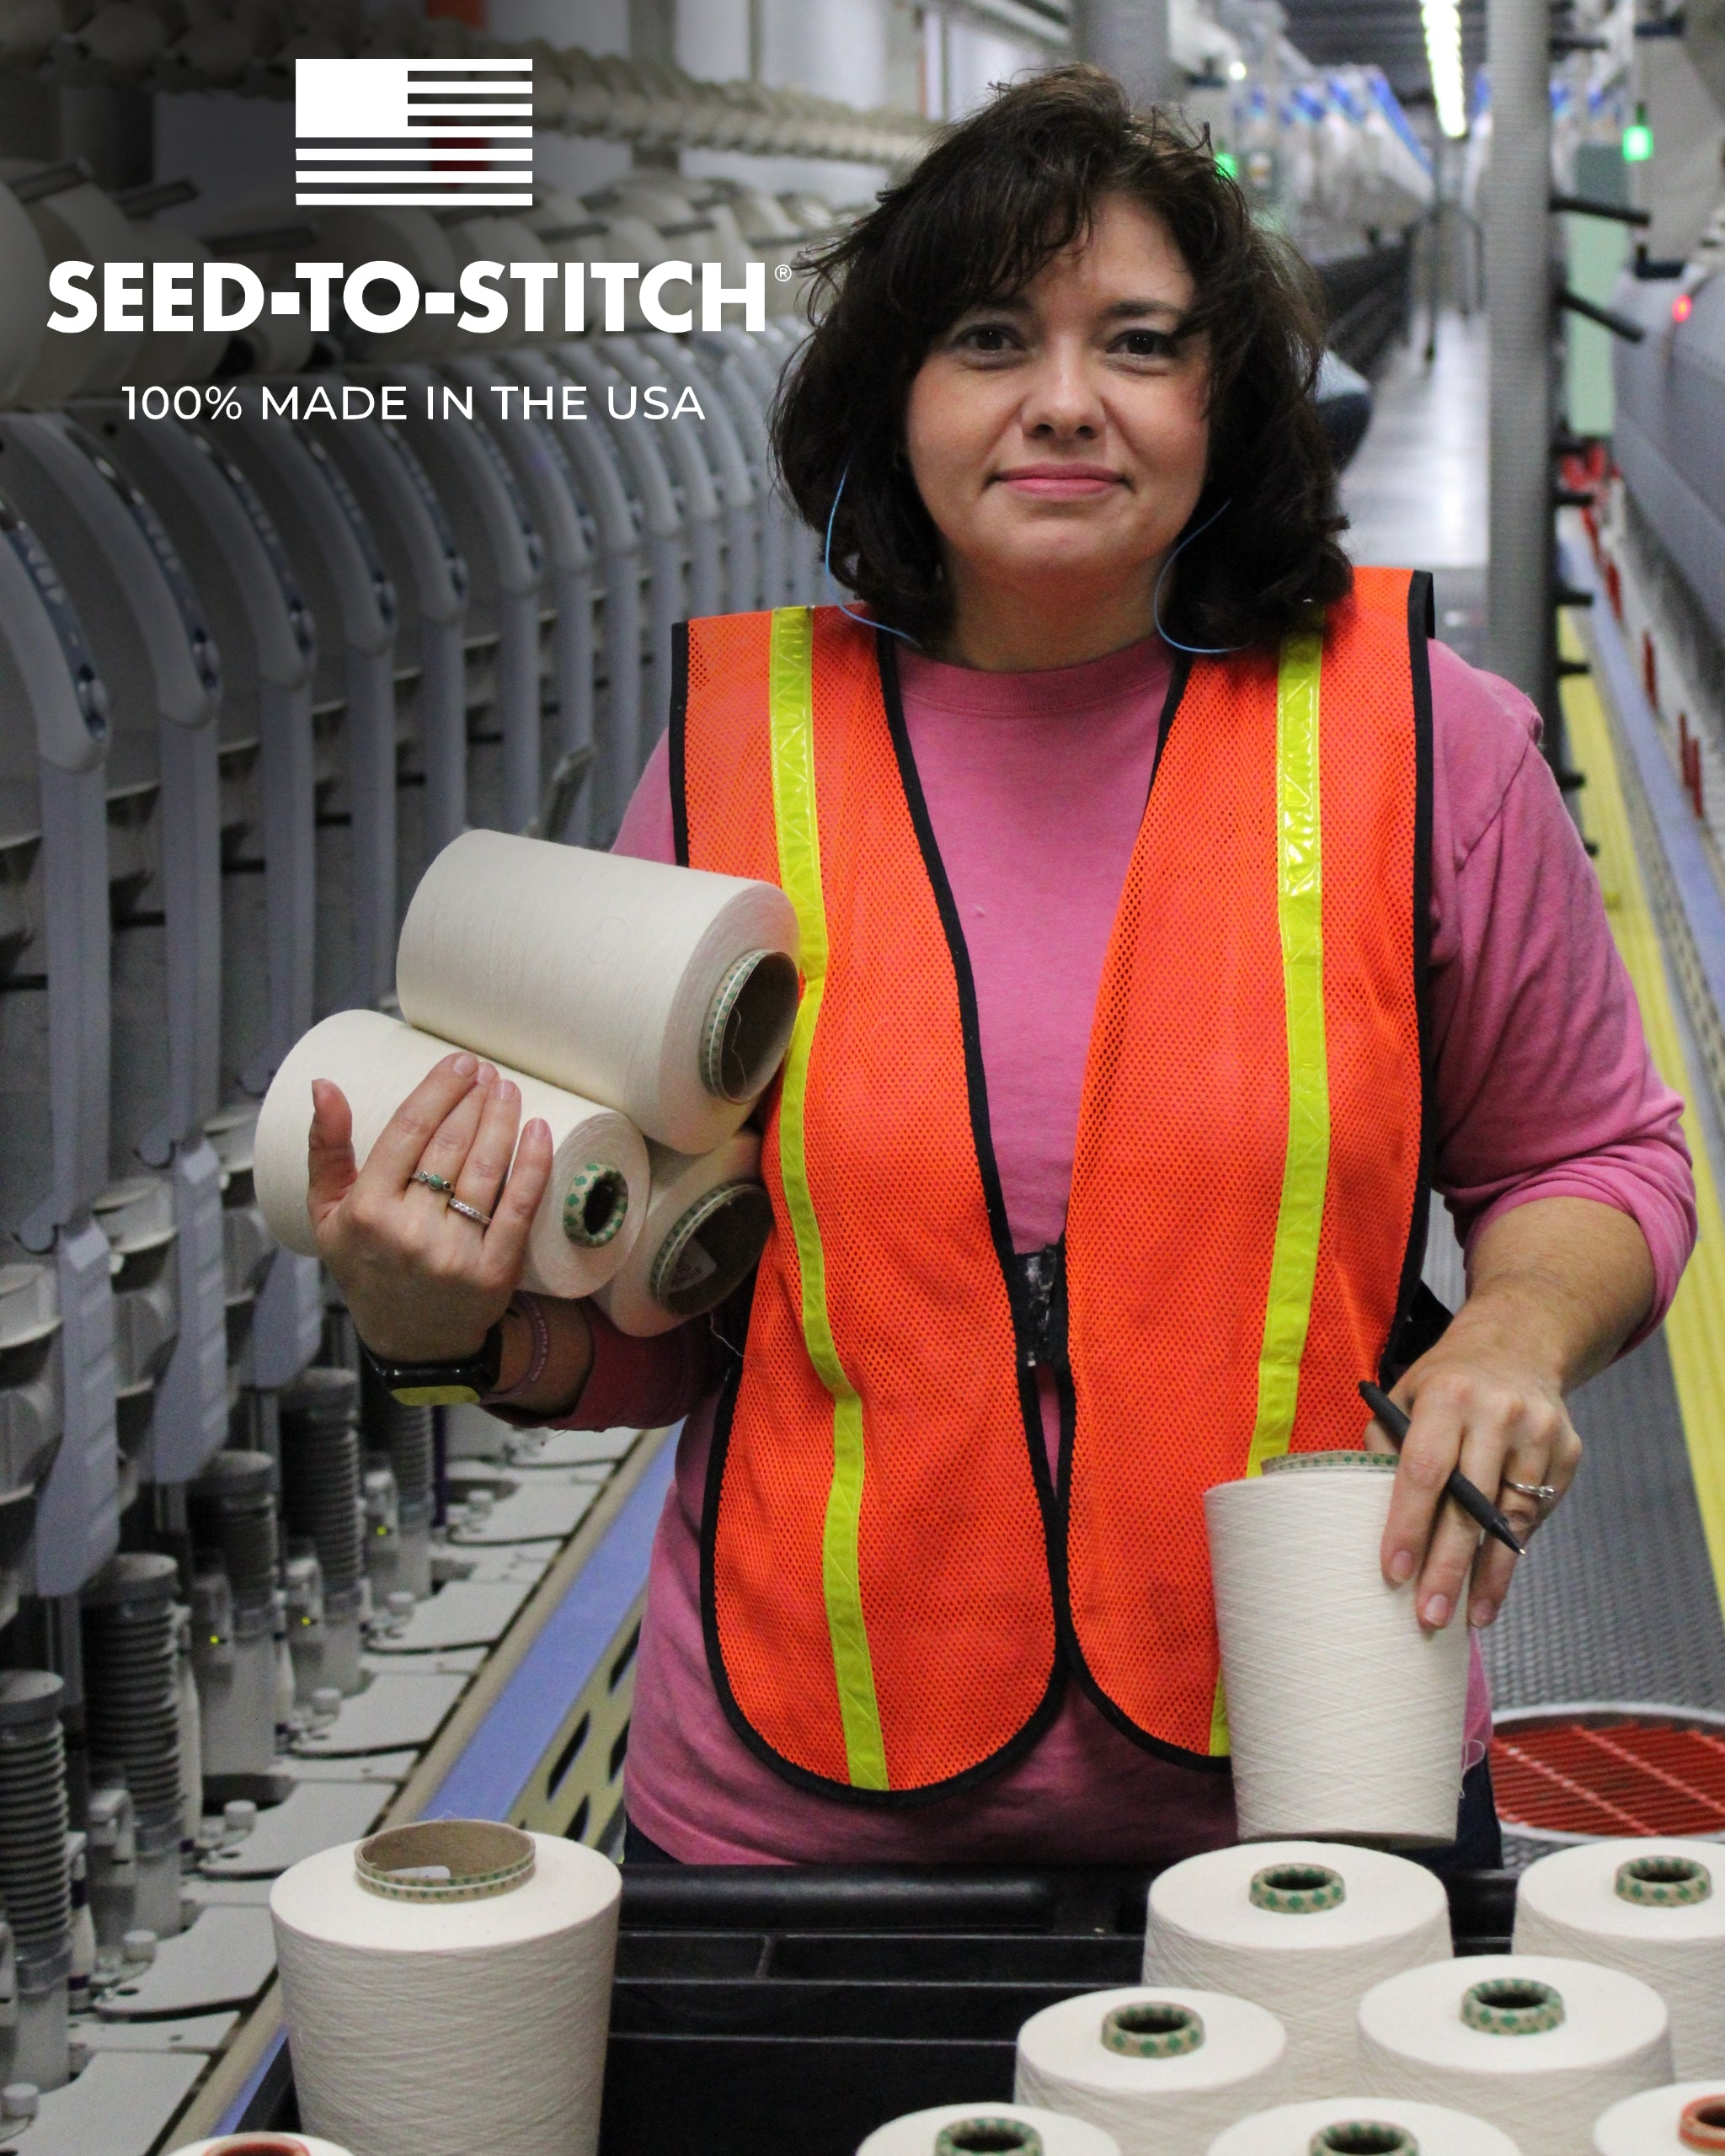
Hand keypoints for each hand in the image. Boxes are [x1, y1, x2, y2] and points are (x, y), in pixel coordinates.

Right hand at [306, 1050, 553, 1363]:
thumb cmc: (367, 1266)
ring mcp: (454, 1252)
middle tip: (487, 1072)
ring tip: (508, 1090)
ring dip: (502, 1120)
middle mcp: (408, 1231)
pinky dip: (532, 1165)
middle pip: (450, 1146)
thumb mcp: (327, 1215)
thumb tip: (325, 1085)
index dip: (438, 1091)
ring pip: (485, 1169)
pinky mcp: (493, 1271)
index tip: (459, 1063)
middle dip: (474, 1100)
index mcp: (366, 1211)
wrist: (411, 1342)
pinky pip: (519, 1207)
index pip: (407, 1132)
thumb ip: (325, 1149)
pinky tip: (538, 1131)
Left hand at [1370, 1319, 1581, 1632]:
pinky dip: (1515, 1550)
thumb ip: (1386, 1447)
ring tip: (1469, 1617)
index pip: (1423, 1471)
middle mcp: (1498, 1413)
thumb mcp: (1405, 1396)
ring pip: (1512, 1519)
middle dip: (1449, 1567)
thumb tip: (1369, 1513)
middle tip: (1430, 1616)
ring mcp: (1540, 1433)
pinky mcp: (1569, 1453)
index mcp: (1448, 1396)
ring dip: (1490, 1574)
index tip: (1394, 1574)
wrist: (1518, 1346)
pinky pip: (1538, 1514)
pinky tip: (1495, 1581)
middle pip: (1471, 1505)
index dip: (1408, 1526)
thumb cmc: (1445, 1383)